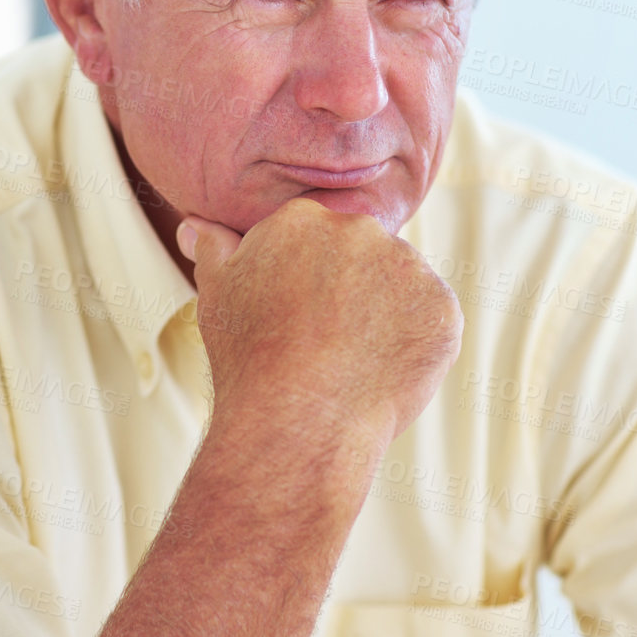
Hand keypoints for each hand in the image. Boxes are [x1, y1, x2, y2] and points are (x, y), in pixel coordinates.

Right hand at [177, 196, 462, 453]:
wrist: (298, 419)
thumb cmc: (248, 358)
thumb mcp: (216, 293)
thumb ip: (214, 248)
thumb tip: (194, 224)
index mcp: (303, 218)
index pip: (318, 238)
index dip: (309, 281)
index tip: (298, 318)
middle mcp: (360, 229)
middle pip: (363, 254)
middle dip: (351, 291)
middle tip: (325, 342)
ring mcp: (408, 267)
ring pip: (402, 285)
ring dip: (387, 313)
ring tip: (353, 360)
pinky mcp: (442, 309)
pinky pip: (432, 319)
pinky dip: (415, 343)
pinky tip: (381, 370)